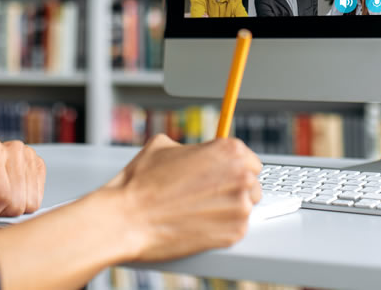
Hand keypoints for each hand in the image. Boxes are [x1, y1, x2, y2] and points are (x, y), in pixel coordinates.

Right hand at [106, 134, 261, 261]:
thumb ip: (190, 147)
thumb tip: (195, 152)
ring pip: (246, 206)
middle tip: (208, 194)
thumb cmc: (141, 184)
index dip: (232, 167)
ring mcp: (240, 207)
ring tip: (200, 209)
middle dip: (233, 187)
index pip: (249, 158)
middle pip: (252, 182)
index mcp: (228, 150)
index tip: (223, 174)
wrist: (129, 218)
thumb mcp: (163, 146)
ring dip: (229, 208)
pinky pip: (237, 228)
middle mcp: (240, 176)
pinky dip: (222, 228)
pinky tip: (199, 223)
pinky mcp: (234, 233)